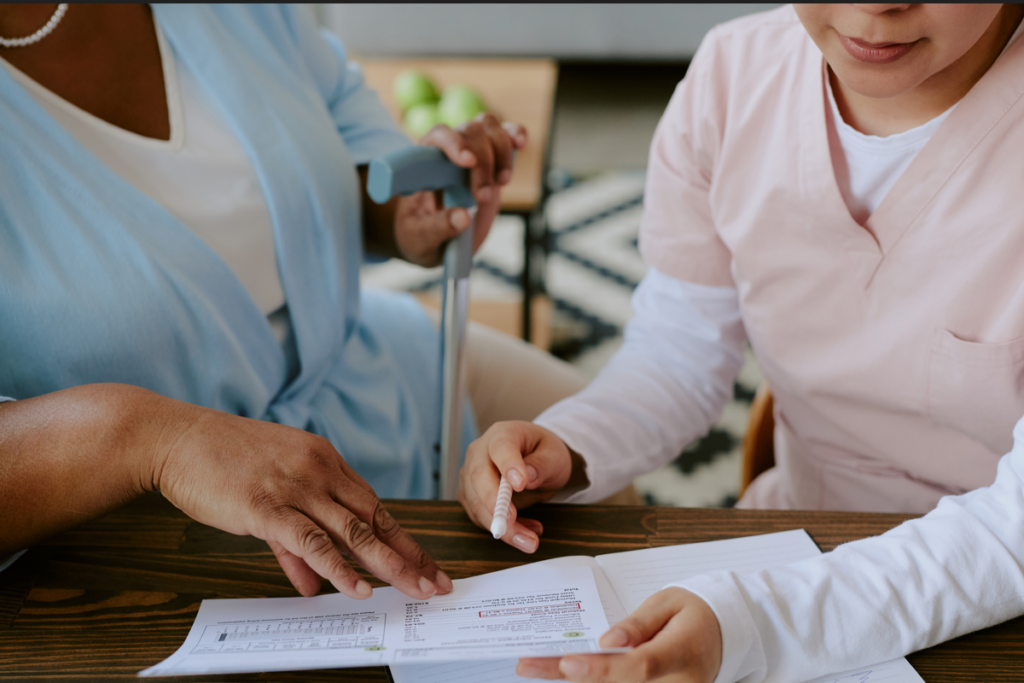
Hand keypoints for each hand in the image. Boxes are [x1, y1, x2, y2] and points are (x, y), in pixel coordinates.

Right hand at [151, 400, 451, 600]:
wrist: (178, 438)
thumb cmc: (221, 463)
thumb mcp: (268, 494)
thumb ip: (292, 543)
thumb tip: (309, 583)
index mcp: (325, 461)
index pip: (375, 506)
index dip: (404, 539)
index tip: (427, 564)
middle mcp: (320, 470)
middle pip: (375, 519)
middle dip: (409, 555)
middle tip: (435, 584)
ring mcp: (296, 486)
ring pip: (352, 531)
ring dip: (386, 565)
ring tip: (412, 590)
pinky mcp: (267, 505)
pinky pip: (310, 541)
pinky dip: (336, 567)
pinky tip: (356, 588)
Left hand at [394, 114, 527, 265]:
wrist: (436, 239)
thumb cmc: (420, 237)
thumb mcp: (421, 240)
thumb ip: (438, 228)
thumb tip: (463, 217)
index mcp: (423, 165)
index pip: (438, 137)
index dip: (454, 143)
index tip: (467, 162)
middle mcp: (448, 150)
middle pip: (469, 132)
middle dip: (483, 163)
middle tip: (484, 197)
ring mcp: (472, 151)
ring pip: (488, 126)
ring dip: (501, 149)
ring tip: (503, 182)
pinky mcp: (493, 158)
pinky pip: (506, 133)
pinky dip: (516, 133)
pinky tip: (520, 145)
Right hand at [458, 420, 582, 552]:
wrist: (536, 461)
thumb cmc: (543, 454)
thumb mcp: (554, 456)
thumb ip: (543, 465)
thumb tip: (528, 477)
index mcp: (502, 434)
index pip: (501, 447)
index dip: (508, 465)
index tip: (521, 484)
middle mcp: (480, 452)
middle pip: (478, 476)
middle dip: (494, 502)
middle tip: (512, 521)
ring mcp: (471, 474)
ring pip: (476, 503)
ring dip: (501, 526)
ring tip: (529, 540)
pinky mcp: (470, 496)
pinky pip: (481, 517)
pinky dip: (503, 531)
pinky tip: (526, 533)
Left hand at [516, 587, 722, 682]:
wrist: (723, 635)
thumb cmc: (694, 613)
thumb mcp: (669, 603)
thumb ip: (639, 624)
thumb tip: (609, 642)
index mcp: (682, 653)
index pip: (639, 666)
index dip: (601, 670)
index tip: (567, 661)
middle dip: (571, 678)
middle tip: (529, 665)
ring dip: (575, 682)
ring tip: (534, 667)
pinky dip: (594, 682)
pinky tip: (562, 672)